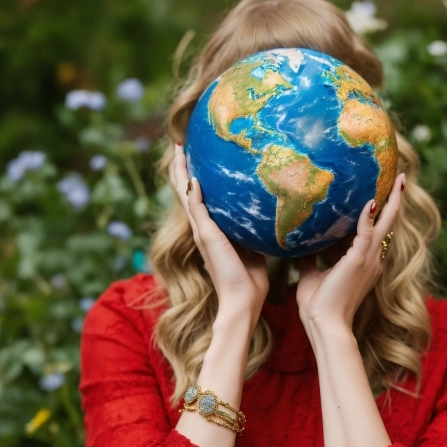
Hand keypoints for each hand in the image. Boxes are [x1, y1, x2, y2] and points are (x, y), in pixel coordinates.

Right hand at [169, 144, 268, 327]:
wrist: (243, 302)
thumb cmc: (251, 282)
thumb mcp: (254, 248)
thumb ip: (253, 231)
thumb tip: (268, 216)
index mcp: (212, 232)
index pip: (199, 199)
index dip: (195, 177)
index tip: (195, 157)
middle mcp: (203, 230)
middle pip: (186, 191)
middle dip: (182, 168)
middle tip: (180, 145)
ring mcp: (203, 233)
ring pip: (186, 195)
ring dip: (181, 173)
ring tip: (178, 150)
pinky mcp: (207, 237)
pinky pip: (197, 209)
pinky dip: (193, 192)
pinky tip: (193, 176)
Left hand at [296, 173, 404, 333]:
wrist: (323, 324)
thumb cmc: (318, 305)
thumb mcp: (311, 275)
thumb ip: (310, 258)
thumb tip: (300, 245)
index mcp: (364, 263)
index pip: (377, 231)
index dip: (382, 212)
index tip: (383, 193)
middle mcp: (372, 260)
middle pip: (389, 224)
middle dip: (395, 200)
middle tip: (401, 178)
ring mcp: (369, 260)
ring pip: (386, 224)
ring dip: (392, 202)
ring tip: (398, 181)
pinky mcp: (358, 261)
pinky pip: (367, 233)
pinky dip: (369, 217)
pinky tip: (370, 201)